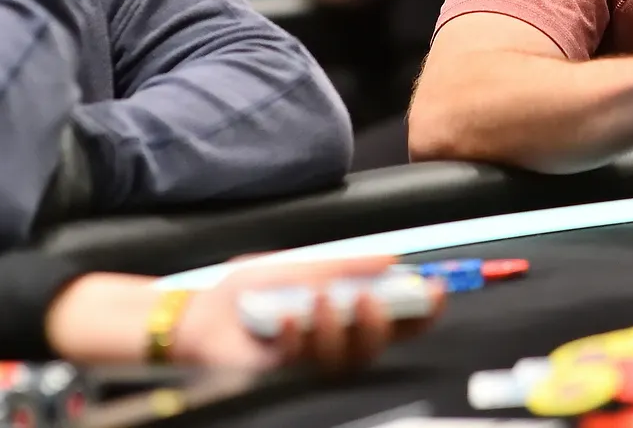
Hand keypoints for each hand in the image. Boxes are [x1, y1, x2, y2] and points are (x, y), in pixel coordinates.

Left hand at [173, 256, 441, 370]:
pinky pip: (298, 363)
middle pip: (375, 347)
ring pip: (343, 361)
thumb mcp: (300, 265)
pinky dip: (296, 338)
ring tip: (321, 301)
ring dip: (338, 330)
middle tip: (372, 299)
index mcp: (343, 315)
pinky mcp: (279, 374)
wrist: (197, 312)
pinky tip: (286, 319)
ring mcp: (307, 360)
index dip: (421, 311)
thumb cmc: (246, 291)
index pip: (394, 320)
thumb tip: (391, 258)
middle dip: (382, 326)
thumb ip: (344, 264)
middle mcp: (331, 341)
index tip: (435, 292)